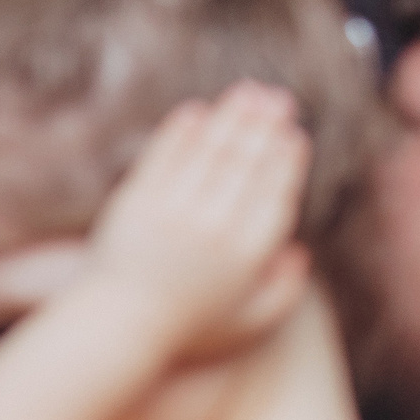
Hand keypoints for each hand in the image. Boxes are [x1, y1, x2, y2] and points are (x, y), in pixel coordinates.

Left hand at [85, 80, 312, 356]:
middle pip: (247, 163)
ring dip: (231, 117)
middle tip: (277, 97)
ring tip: (247, 92)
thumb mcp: (249, 323)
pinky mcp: (136, 203)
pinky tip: (195, 111)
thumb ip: (284, 291)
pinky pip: (163, 157)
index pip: (277, 193)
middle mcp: (215, 227)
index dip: (287, 159)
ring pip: (210, 152)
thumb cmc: (187, 327)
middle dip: (265, 124)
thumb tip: (301, 251)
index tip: (293, 134)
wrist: (118, 326)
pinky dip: (181, 131)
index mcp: (249, 253)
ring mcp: (174, 212)